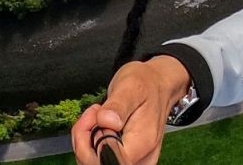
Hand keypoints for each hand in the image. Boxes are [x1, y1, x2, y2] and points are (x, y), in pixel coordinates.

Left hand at [72, 57, 189, 164]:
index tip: (94, 115)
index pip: (107, 158)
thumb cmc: (146, 85)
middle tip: (94, 113)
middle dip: (85, 139)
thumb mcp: (131, 86)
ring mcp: (135, 160)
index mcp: (142, 143)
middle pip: (98, 164)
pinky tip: (99, 126)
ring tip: (98, 116)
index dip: (90, 140)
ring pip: (96, 163)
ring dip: (87, 140)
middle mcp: (141, 158)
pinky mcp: (128, 158)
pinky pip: (101, 159)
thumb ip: (118, 106)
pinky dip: (92, 144)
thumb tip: (106, 122)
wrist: (158, 85)